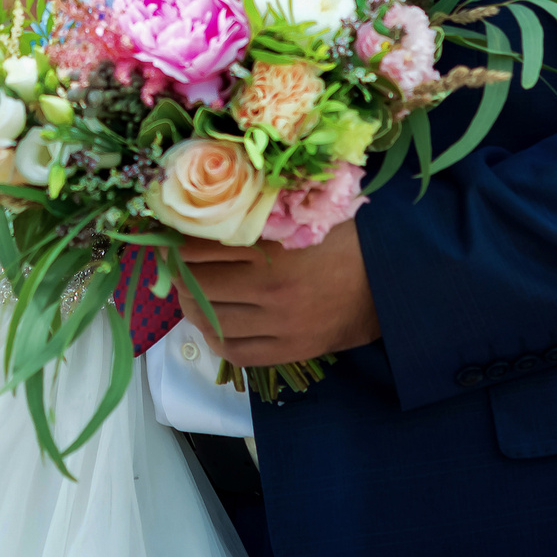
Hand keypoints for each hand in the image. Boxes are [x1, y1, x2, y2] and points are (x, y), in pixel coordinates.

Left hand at [174, 220, 381, 367]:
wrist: (391, 283)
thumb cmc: (345, 238)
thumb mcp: (304, 214)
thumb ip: (260, 211)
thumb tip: (208, 204)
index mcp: (275, 250)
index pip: (202, 248)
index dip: (175, 241)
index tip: (166, 234)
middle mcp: (273, 291)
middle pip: (198, 286)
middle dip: (177, 273)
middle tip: (172, 262)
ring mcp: (281, 326)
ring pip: (211, 321)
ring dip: (190, 306)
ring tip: (188, 292)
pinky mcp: (290, 351)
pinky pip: (236, 351)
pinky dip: (215, 337)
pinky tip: (211, 322)